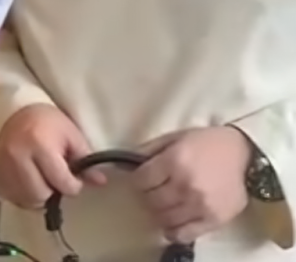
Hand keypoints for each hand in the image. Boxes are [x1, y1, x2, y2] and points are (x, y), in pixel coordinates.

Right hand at [0, 104, 105, 209]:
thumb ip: (85, 158)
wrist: (12, 110)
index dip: (74, 183)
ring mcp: (3, 168)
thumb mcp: (70, 132)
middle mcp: (18, 158)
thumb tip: (100, 181)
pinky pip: (14, 199)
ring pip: (28, 201)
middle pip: (43, 195)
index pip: (62, 182)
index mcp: (39, 145)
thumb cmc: (46, 121)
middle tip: (57, 177)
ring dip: (40, 195)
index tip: (75, 176)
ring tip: (43, 178)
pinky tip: (29, 181)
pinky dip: (25, 195)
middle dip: (55, 190)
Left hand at [133, 127, 251, 244]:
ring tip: (164, 203)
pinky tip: (172, 223)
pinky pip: (184, 234)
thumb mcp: (174, 137)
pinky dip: (173, 231)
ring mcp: (199, 205)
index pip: (141, 180)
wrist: (243, 154)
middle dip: (147, 195)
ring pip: (164, 218)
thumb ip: (149, 149)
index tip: (141, 179)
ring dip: (159, 212)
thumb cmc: (206, 142)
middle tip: (153, 190)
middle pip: (151, 200)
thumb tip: (127, 160)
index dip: (137, 179)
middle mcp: (185, 185)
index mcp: (173, 161)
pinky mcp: (213, 220)